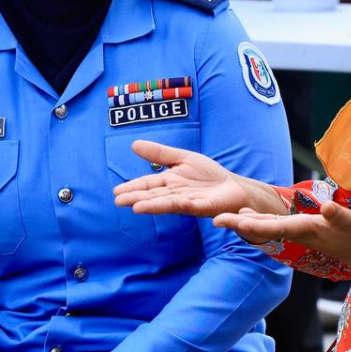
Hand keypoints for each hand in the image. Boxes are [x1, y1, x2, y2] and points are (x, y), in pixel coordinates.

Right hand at [113, 140, 285, 217]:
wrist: (234, 186)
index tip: (116, 193)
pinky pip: (197, 206)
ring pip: (170, 203)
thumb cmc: (208, 176)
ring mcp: (191, 201)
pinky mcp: (208, 206)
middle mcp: (177, 194)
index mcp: (169, 183)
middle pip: (155, 196)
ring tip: (137, 207)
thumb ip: (160, 153)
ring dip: (154, 206)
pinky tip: (180, 204)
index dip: (133, 188)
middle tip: (119, 202)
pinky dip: (188, 205)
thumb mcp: (182, 159)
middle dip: (138, 198)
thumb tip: (133, 144)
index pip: (148, 185)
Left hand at [215, 199, 350, 269]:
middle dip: (240, 224)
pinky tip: (246, 215)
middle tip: (215, 220)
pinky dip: (258, 221)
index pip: (277, 227)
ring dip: (245, 223)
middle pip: (264, 229)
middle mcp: (297, 232)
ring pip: (266, 228)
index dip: (257, 224)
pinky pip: (273, 226)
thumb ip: (338, 215)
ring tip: (224, 216)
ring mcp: (298, 233)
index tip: (237, 221)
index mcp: (306, 229)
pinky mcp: (301, 230)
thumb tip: (325, 207)